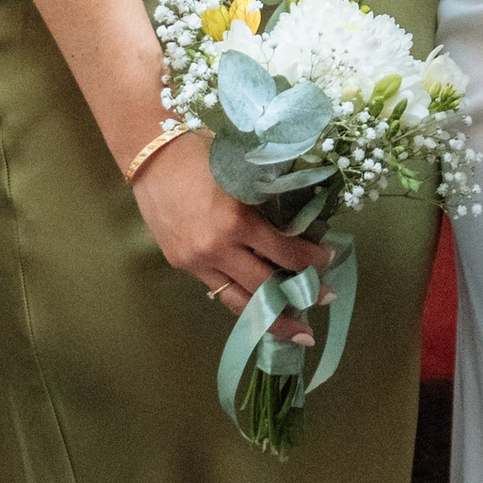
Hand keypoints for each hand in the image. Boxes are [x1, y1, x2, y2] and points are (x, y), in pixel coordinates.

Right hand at [130, 129, 330, 343]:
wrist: (152, 153)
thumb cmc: (203, 153)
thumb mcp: (244, 176)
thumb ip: (269, 204)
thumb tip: (300, 226)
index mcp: (237, 222)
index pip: (285, 254)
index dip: (312, 262)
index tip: (329, 260)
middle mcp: (216, 249)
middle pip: (264, 290)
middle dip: (298, 300)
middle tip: (324, 299)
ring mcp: (196, 261)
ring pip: (238, 302)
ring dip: (268, 318)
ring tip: (292, 330)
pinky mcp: (181, 265)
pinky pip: (217, 290)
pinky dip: (240, 298)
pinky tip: (258, 305)